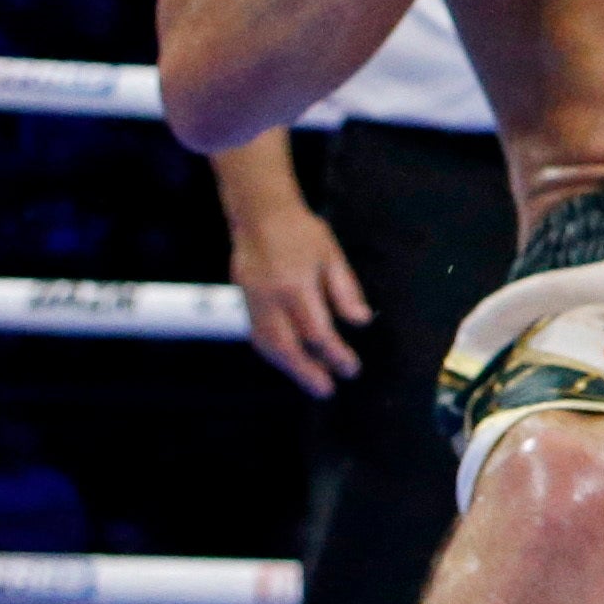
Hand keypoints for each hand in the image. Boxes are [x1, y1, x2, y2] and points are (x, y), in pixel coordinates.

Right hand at [230, 199, 372, 396]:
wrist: (260, 213)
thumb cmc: (302, 232)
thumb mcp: (332, 256)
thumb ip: (345, 291)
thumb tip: (360, 322)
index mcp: (296, 285)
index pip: (316, 331)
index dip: (334, 354)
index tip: (351, 368)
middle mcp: (270, 297)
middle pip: (285, 346)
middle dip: (306, 372)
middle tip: (326, 390)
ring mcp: (252, 300)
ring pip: (266, 344)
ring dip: (288, 367)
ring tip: (311, 380)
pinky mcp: (243, 299)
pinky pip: (256, 334)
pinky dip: (274, 353)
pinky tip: (291, 360)